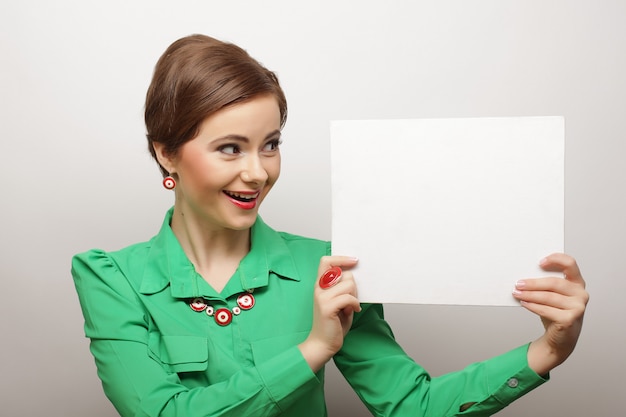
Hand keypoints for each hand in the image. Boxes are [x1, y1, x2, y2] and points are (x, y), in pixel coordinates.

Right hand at [299, 256, 360, 371]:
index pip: (326, 261)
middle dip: (353, 285)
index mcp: (320, 285)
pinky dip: (354, 304)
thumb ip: (343, 288)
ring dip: (354, 296)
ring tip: (350, 306)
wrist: (323, 344)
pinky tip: (352, 311)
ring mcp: (322, 297)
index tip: (354, 261)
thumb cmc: (333, 324)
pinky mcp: (327, 307)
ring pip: (349, 285)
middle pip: (344, 273)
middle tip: (352, 298)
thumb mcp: (339, 301)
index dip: (341, 258)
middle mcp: (319, 288)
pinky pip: (348, 298)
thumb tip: (352, 276)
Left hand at [513, 253, 588, 374]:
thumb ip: (545, 285)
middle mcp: (581, 293)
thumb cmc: (555, 312)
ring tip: (517, 293)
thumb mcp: (552, 295)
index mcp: (577, 282)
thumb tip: (523, 277)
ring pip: (549, 297)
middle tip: (518, 283)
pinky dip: (533, 306)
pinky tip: (524, 303)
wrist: (560, 338)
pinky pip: (547, 310)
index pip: (570, 264)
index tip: (539, 262)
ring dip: (530, 294)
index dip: (556, 259)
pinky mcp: (570, 319)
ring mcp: (578, 307)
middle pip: (554, 283)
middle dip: (533, 283)